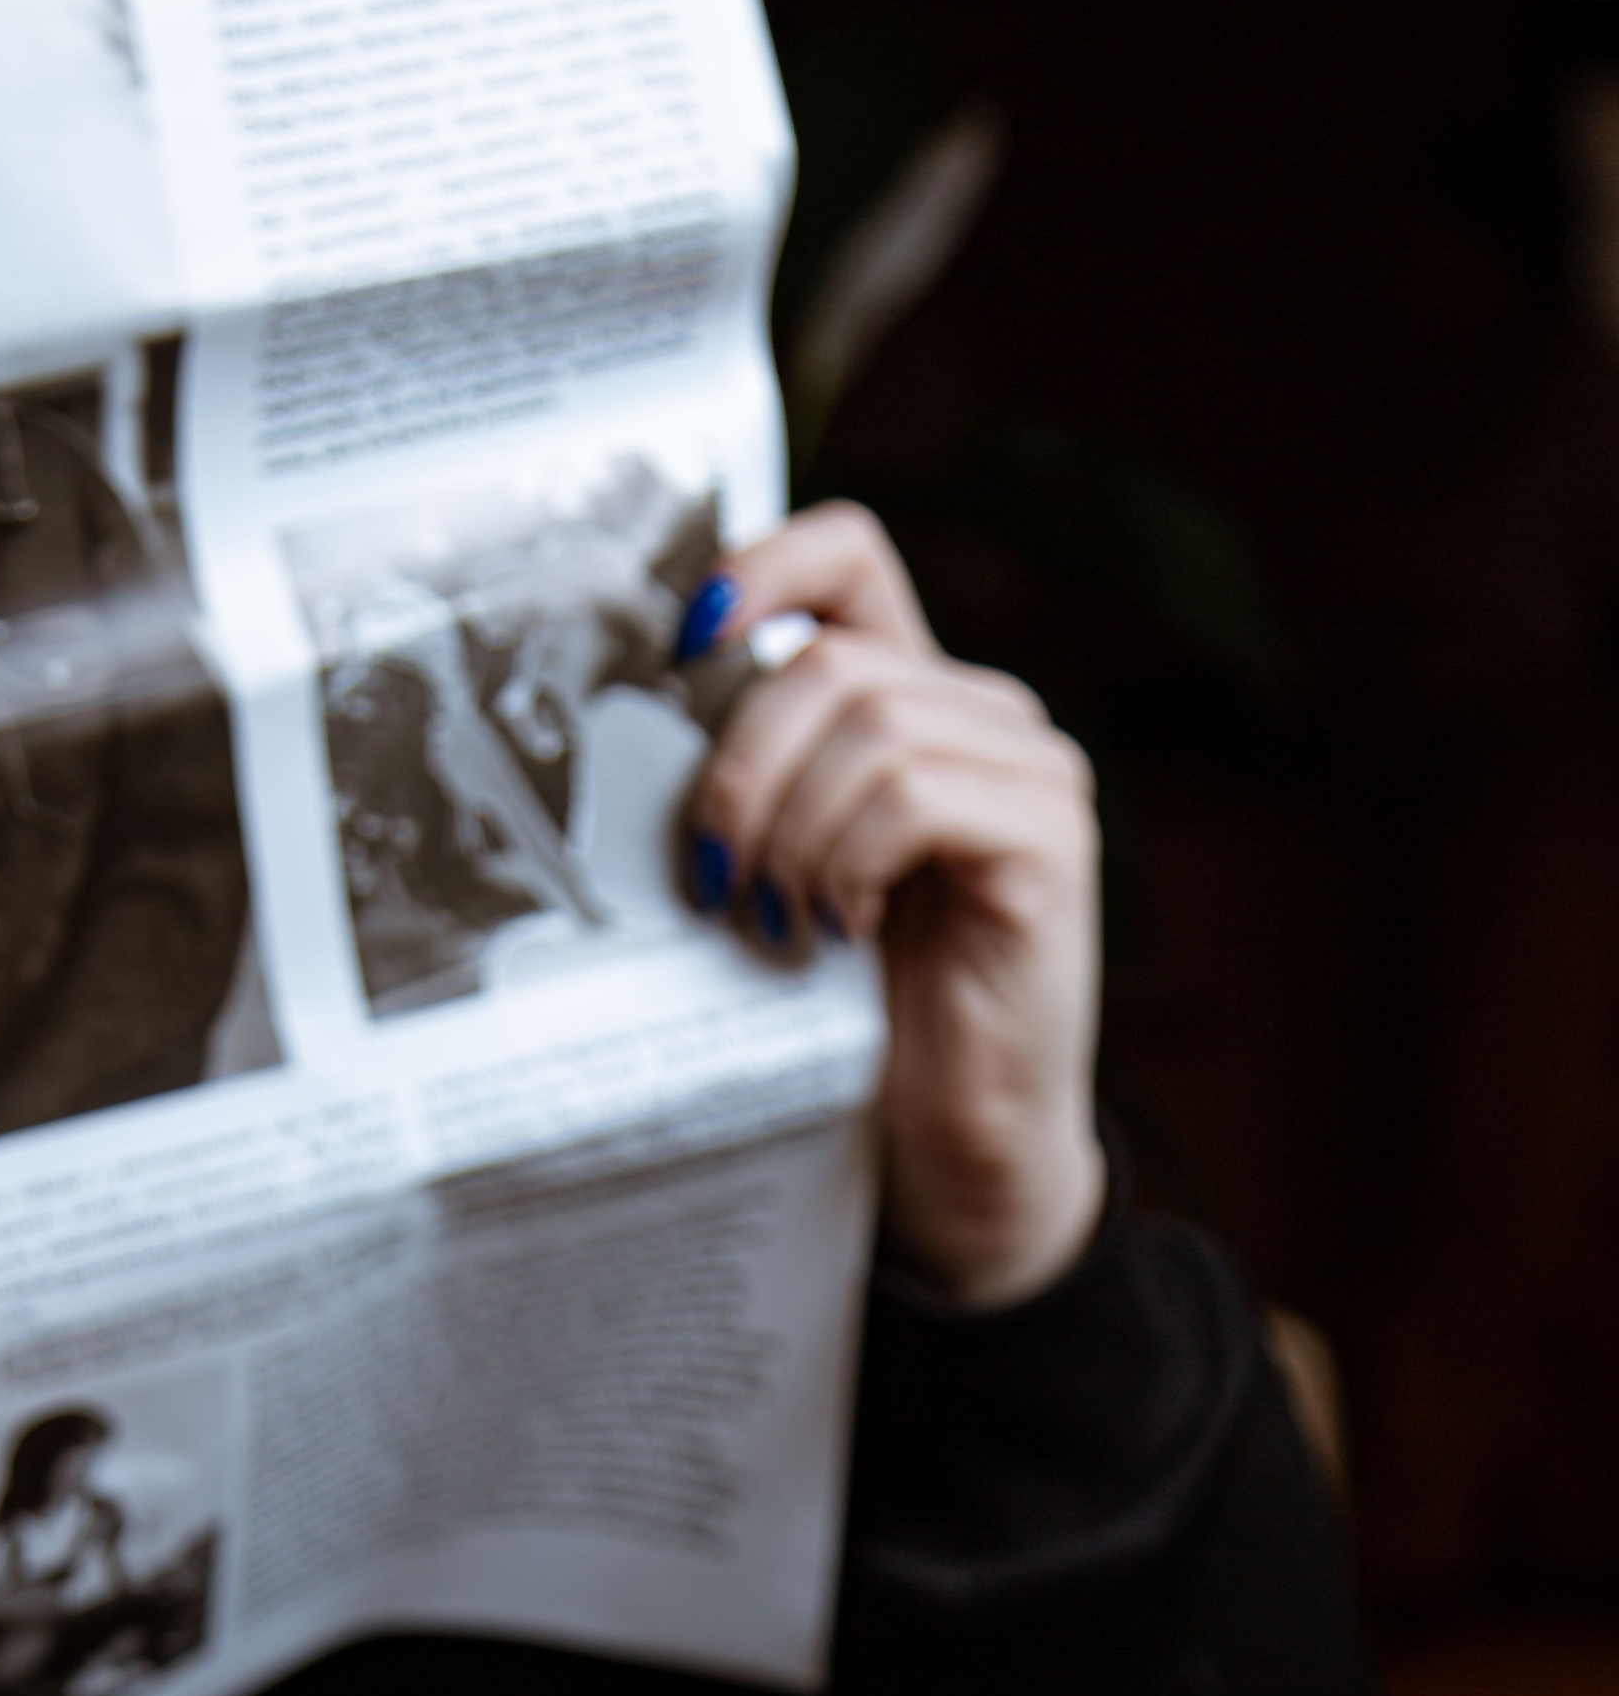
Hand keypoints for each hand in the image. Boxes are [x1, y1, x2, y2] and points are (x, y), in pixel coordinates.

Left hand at [683, 503, 1104, 1306]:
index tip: (686, 638)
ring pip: (868, 726)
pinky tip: (841, 927)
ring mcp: (1031, 776)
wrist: (951, 1140)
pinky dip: (846, 861)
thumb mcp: (787, 865)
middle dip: (740, 766)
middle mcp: (988, 719)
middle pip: (832, 661)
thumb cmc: (860, 1009)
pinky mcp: (1049, 843)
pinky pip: (913, 796)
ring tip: (778, 916)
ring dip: (787, 828)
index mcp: (918, 703)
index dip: (765, 566)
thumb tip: (647, 718)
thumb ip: (756, 780)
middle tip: (714, 872)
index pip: (853, 556)